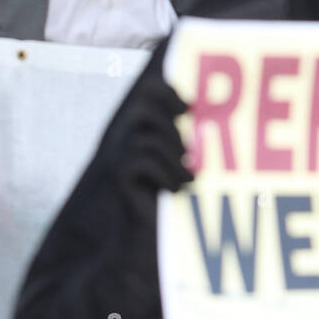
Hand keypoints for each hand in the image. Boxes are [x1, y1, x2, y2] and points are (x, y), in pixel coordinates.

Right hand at [118, 80, 193, 228]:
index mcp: (135, 123)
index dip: (167, 92)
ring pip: (148, 139)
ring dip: (173, 157)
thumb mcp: (174, 157)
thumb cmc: (162, 191)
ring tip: (190, 175)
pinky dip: (166, 174)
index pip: (146, 89)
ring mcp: (115, 152)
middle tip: (188, 153)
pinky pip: (143, 160)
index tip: (189, 108)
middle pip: (142, 110)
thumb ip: (181, 136)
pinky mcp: (115, 173)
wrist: (137, 229)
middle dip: (171, 128)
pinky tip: (177, 188)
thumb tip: (203, 117)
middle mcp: (120, 133)